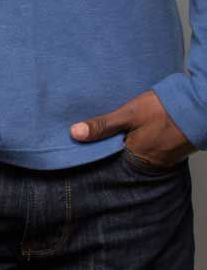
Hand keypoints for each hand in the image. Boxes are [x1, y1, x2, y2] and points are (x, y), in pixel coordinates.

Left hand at [71, 90, 194, 169]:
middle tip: (91, 142)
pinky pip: (148, 151)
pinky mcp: (170, 151)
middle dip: (108, 151)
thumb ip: (103, 125)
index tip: (78, 149)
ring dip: (123, 147)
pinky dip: (138, 144)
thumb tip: (74, 134)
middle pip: (121, 160)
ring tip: (110, 137)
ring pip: (134, 155)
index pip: (107, 162)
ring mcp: (162, 159)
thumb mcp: (129, 114)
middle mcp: (149, 163)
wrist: (200, 106)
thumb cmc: (165, 109)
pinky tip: (132, 135)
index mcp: (136, 157)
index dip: (94, 154)